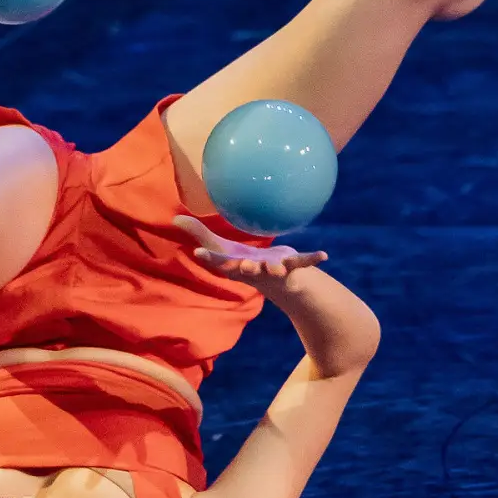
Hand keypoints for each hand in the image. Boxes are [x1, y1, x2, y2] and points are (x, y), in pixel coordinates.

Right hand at [175, 214, 329, 284]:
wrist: (275, 280)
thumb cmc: (244, 262)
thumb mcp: (220, 248)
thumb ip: (198, 233)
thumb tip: (174, 217)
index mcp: (234, 267)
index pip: (219, 263)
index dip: (209, 259)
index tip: (198, 254)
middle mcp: (254, 272)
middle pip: (248, 271)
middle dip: (246, 269)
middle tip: (243, 266)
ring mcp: (274, 271)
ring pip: (274, 270)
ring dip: (275, 269)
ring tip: (277, 268)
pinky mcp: (291, 266)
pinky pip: (303, 263)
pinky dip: (312, 259)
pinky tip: (324, 255)